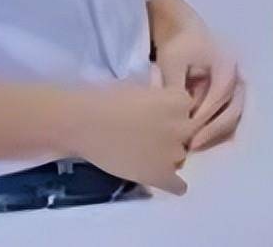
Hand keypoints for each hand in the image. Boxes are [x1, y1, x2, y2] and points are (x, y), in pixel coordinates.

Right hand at [65, 79, 196, 194]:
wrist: (84, 122)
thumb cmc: (106, 97)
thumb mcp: (139, 85)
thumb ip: (158, 92)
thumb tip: (162, 88)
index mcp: (178, 100)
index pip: (188, 106)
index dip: (172, 109)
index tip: (158, 111)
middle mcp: (182, 127)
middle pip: (188, 132)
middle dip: (173, 132)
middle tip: (150, 131)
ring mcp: (174, 154)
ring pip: (181, 157)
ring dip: (168, 155)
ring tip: (145, 152)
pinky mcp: (161, 177)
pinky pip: (178, 186)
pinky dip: (170, 182)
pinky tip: (155, 173)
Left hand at [151, 7, 245, 152]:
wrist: (182, 30)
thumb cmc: (178, 44)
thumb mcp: (172, 62)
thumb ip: (175, 87)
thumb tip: (179, 116)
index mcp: (226, 66)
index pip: (219, 97)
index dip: (204, 116)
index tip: (188, 133)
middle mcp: (237, 78)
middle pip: (233, 111)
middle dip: (213, 130)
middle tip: (192, 145)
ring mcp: (236, 87)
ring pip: (232, 116)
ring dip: (215, 132)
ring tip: (193, 145)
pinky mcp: (230, 95)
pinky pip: (227, 115)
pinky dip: (215, 128)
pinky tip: (199, 138)